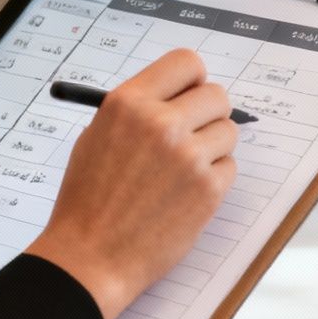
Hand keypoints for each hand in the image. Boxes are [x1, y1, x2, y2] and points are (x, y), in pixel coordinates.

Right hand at [25, 51, 236, 318]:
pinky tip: (183, 195)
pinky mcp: (207, 190)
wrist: (90, 256)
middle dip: (208, 113)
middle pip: (217, 95)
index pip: (185, 62)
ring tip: (182, 170)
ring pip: (228, 132)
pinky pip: (229, 168)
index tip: (190, 92)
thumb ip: (136, 112)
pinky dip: (213, 179)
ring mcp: (188, 157)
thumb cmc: (88, 200)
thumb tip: (177, 98)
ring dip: (212, 147)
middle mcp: (160, 123)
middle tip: (193, 132)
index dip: (193, 79)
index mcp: (128, 103)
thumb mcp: (96, 137)